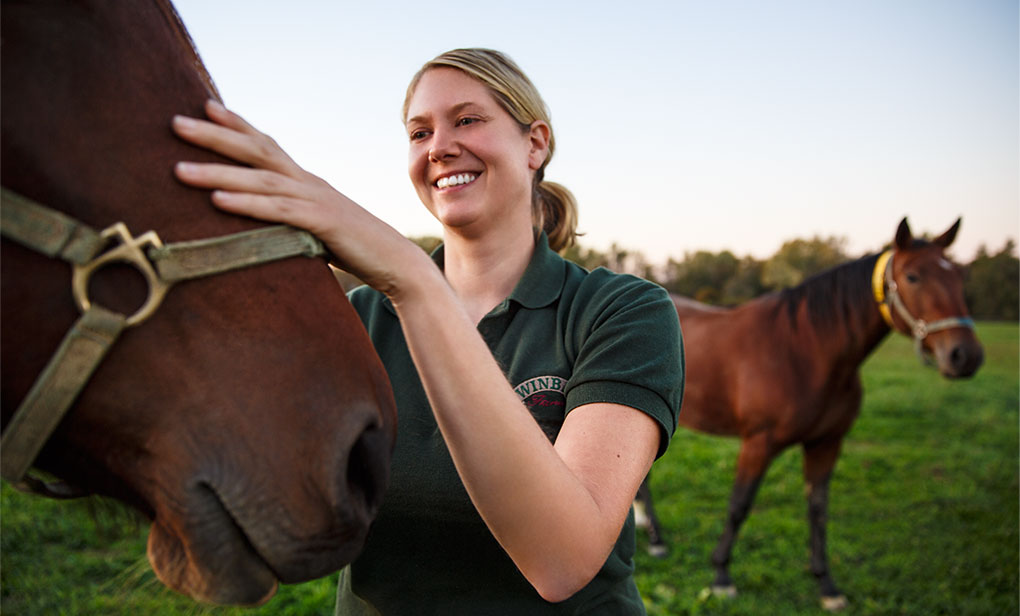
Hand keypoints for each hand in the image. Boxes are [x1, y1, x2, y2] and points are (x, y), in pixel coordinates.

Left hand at [172, 100, 428, 296]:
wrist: (397, 263)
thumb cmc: (355, 251)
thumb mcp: (315, 231)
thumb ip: (289, 224)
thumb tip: (258, 233)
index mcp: (306, 182)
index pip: (267, 145)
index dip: (237, 125)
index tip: (205, 106)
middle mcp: (308, 183)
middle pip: (256, 151)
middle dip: (213, 136)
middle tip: (174, 122)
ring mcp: (316, 200)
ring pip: (259, 180)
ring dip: (216, 172)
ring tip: (178, 169)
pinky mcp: (321, 223)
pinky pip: (277, 210)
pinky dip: (246, 203)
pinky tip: (218, 199)